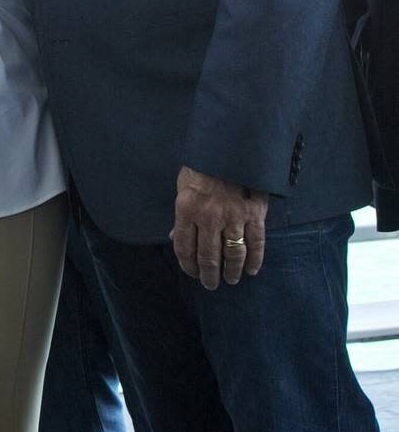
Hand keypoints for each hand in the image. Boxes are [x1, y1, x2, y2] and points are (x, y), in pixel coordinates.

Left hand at [171, 165, 267, 288]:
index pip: (184, 246)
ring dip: (231, 271)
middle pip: (208, 256)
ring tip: (230, 279)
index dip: (187, 265)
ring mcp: (234, 216)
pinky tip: (251, 270)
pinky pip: (256, 243)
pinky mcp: (254, 214)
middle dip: (209, 275)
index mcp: (187, 209)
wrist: (228, 146)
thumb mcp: (183, 187)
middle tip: (210, 285)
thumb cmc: (202, 167)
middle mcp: (209, 217)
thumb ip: (181, 215)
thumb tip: (174, 237)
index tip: (191, 273)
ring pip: (233, 254)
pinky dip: (255, 260)